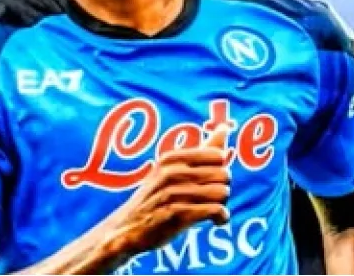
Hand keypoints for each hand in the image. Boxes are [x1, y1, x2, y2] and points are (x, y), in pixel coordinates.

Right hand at [105, 125, 231, 257]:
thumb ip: (202, 150)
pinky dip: (221, 217)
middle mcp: (171, 172)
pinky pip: (216, 210)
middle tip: (212, 199)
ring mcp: (172, 193)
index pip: (217, 155)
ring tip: (212, 210)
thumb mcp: (172, 170)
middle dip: (223, 188)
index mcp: (171, 158)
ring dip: (222, 204)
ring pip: (222, 193)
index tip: (210, 181)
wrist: (128, 227)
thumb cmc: (156, 197)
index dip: (219, 170)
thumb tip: (225, 127)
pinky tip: (216, 221)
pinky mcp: (177, 215)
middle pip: (223, 174)